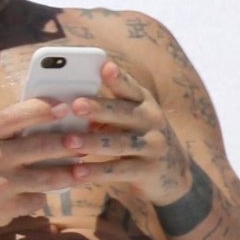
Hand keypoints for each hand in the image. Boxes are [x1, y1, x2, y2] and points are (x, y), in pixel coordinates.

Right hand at [0, 97, 85, 236]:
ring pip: (47, 176)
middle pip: (41, 145)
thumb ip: (1, 132)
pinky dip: (42, 197)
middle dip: (68, 143)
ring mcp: (1, 184)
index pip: (17, 115)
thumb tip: (39, 121)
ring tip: (83, 170)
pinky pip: (35, 200)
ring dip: (69, 173)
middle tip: (85, 140)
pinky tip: (46, 193)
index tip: (64, 106)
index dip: (43, 108)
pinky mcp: (6, 208)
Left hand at [63, 61, 190, 202]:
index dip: (118, 78)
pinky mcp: (148, 171)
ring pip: (119, 143)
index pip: (129, 87)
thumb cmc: (138, 136)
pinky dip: (97, 171)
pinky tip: (77, 172)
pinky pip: (119, 170)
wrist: (173, 173)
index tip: (105, 66)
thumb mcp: (130, 117)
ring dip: (92, 142)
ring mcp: (152, 146)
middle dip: (99, 109)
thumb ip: (107, 108)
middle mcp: (151, 120)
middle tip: (75, 105)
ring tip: (69, 142)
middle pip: (123, 113)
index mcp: (143, 102)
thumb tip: (66, 103)